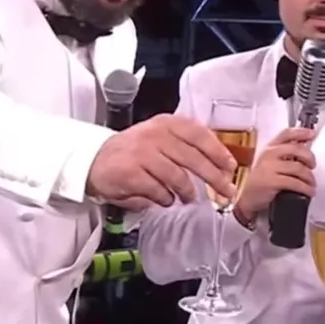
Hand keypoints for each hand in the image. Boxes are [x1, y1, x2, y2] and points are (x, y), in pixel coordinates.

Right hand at [88, 114, 236, 208]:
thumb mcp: (160, 138)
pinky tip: (166, 200)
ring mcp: (142, 154)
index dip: (218, 152)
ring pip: (178, 177)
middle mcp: (155, 135)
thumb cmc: (134, 151)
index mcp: (166, 124)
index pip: (199, 135)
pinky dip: (166, 199)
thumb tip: (219, 165)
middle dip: (214, 178)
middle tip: (226, 191)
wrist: (94, 159)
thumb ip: (186, 145)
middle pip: (193, 158)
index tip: (230, 167)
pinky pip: (159, 191)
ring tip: (189, 198)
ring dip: (188, 192)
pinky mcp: (132, 174)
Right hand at [234, 127, 315, 221]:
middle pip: (297, 149)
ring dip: (309, 177)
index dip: (301, 132)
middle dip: (310, 158)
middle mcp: (269, 155)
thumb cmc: (261, 181)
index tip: (311, 134)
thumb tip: (305, 150)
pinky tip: (308, 191)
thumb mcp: (270, 163)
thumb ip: (284, 155)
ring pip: (298, 168)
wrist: (247, 199)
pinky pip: (295, 183)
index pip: (286, 134)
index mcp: (270, 148)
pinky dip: (306, 188)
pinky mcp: (272, 181)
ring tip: (311, 184)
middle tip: (312, 166)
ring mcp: (270, 167)